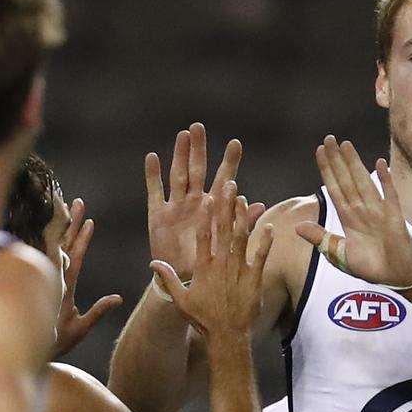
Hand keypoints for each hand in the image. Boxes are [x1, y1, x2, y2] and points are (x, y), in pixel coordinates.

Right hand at [54, 198, 122, 356]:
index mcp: (65, 287)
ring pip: (57, 248)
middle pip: (65, 245)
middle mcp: (56, 280)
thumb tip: (117, 298)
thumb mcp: (82, 327)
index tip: (90, 221)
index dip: (82, 238)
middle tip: (78, 201)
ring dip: (65, 227)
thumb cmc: (56, 345)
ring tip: (72, 206)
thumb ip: (99, 310)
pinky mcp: (43, 288)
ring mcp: (48, 282)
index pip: (76, 256)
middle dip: (71, 223)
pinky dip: (54, 246)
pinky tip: (59, 230)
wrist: (37, 359)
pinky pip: (50, 262)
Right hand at [146, 123, 264, 280]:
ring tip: (181, 136)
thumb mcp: (228, 245)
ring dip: (178, 156)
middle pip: (197, 171)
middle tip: (199, 128)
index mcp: (214, 209)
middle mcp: (195, 203)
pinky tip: (152, 158)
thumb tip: (258, 204)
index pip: (222, 180)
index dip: (228, 163)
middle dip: (198, 150)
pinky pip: (155, 193)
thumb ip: (242, 224)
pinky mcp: (158, 216)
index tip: (236, 143)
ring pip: (177, 176)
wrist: (190, 284)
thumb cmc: (212, 265)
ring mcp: (176, 207)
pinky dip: (153, 176)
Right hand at [151, 180, 273, 337]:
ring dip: (243, 217)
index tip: (208, 198)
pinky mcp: (254, 278)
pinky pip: (261, 256)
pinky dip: (265, 241)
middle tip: (228, 186)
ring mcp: (239, 270)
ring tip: (243, 198)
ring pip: (241, 238)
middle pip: (224, 230)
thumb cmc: (203, 318)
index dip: (207, 216)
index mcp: (204, 268)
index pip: (204, 236)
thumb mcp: (181, 299)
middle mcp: (222, 265)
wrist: (227, 335)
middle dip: (226, 207)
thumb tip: (153, 264)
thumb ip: (169, 278)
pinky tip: (268, 226)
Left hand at [295, 137, 411, 287]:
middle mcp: (362, 210)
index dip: (327, 170)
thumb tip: (298, 226)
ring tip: (346, 145)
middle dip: (337, 160)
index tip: (319, 152)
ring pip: (363, 183)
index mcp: (348, 218)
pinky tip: (380, 164)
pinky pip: (389, 196)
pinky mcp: (394, 218)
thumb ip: (321, 239)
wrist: (396, 277)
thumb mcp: (339, 254)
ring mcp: (378, 212)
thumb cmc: (370, 266)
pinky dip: (385, 181)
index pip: (334, 188)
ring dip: (355, 164)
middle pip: (346, 180)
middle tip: (329, 138)